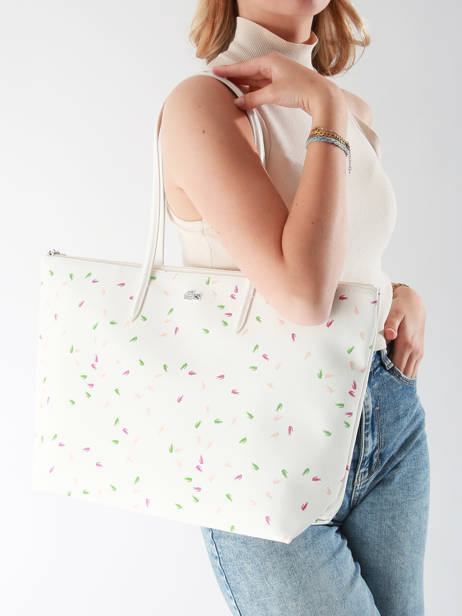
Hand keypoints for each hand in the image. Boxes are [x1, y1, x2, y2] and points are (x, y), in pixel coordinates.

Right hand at [211, 51, 341, 114]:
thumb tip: (238, 102)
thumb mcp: (273, 94)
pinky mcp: (284, 85)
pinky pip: (263, 87)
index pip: (243, 66)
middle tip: (218, 82)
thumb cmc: (300, 89)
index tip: (214, 71)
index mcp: (270, 61)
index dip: (228, 70)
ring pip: (256, 80)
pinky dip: (254, 92)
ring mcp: (279, 75)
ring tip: (229, 91)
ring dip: (244, 86)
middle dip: (234, 78)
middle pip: (248, 72)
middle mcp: (274, 65)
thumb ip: (253, 98)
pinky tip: (247, 97)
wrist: (321, 96)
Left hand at [383, 285, 425, 378]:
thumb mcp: (394, 312)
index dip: (386, 376)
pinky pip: (412, 368)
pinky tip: (393, 376)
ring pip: (409, 373)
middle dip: (391, 380)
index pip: (397, 367)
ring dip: (398, 378)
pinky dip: (404, 373)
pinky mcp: (418, 352)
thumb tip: (390, 334)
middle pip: (403, 373)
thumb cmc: (401, 307)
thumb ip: (390, 324)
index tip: (375, 382)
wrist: (414, 303)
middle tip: (377, 386)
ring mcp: (418, 352)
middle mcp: (414, 350)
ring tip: (384, 383)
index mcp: (406, 343)